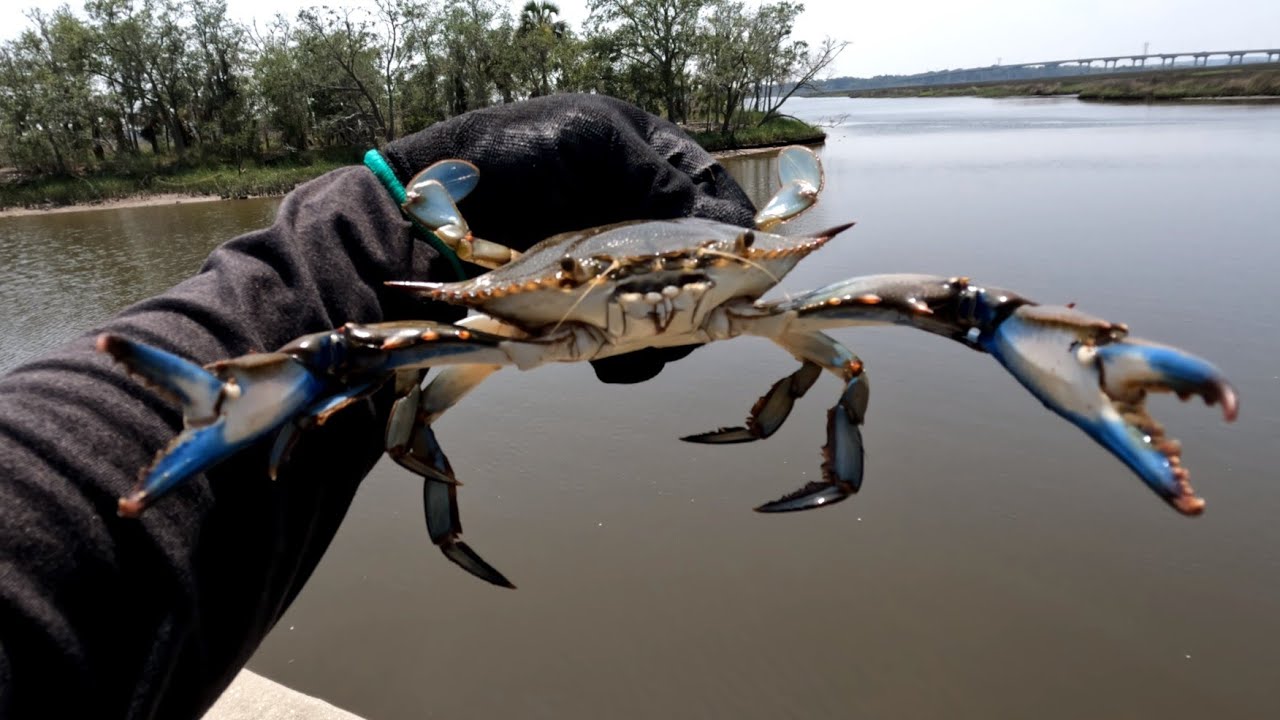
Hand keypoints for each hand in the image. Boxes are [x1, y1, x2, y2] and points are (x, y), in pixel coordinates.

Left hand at [382, 94, 755, 382]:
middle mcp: (638, 222)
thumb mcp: (589, 142)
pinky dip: (623, 355)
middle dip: (704, 291)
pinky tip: (598, 349)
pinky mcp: (585, 314)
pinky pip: (627, 346)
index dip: (735, 229)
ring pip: (673, 314)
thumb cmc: (503, 154)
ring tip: (631, 327)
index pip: (716, 198)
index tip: (737, 257)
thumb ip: (655, 176)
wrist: (414, 218)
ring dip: (664, 329)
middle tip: (689, 305)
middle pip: (707, 267)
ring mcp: (613, 271)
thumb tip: (718, 222)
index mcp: (647, 165)